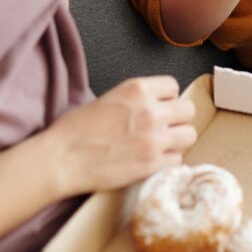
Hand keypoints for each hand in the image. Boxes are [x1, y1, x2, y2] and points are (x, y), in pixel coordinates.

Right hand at [44, 75, 196, 197]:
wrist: (61, 159)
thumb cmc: (75, 129)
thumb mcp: (107, 98)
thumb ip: (135, 99)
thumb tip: (152, 104)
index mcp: (138, 89)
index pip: (173, 86)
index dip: (167, 97)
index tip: (160, 106)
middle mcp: (150, 111)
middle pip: (188, 110)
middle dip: (178, 118)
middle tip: (166, 127)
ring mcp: (154, 139)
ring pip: (189, 135)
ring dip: (178, 140)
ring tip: (163, 144)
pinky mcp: (151, 165)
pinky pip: (178, 160)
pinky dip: (168, 161)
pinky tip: (154, 161)